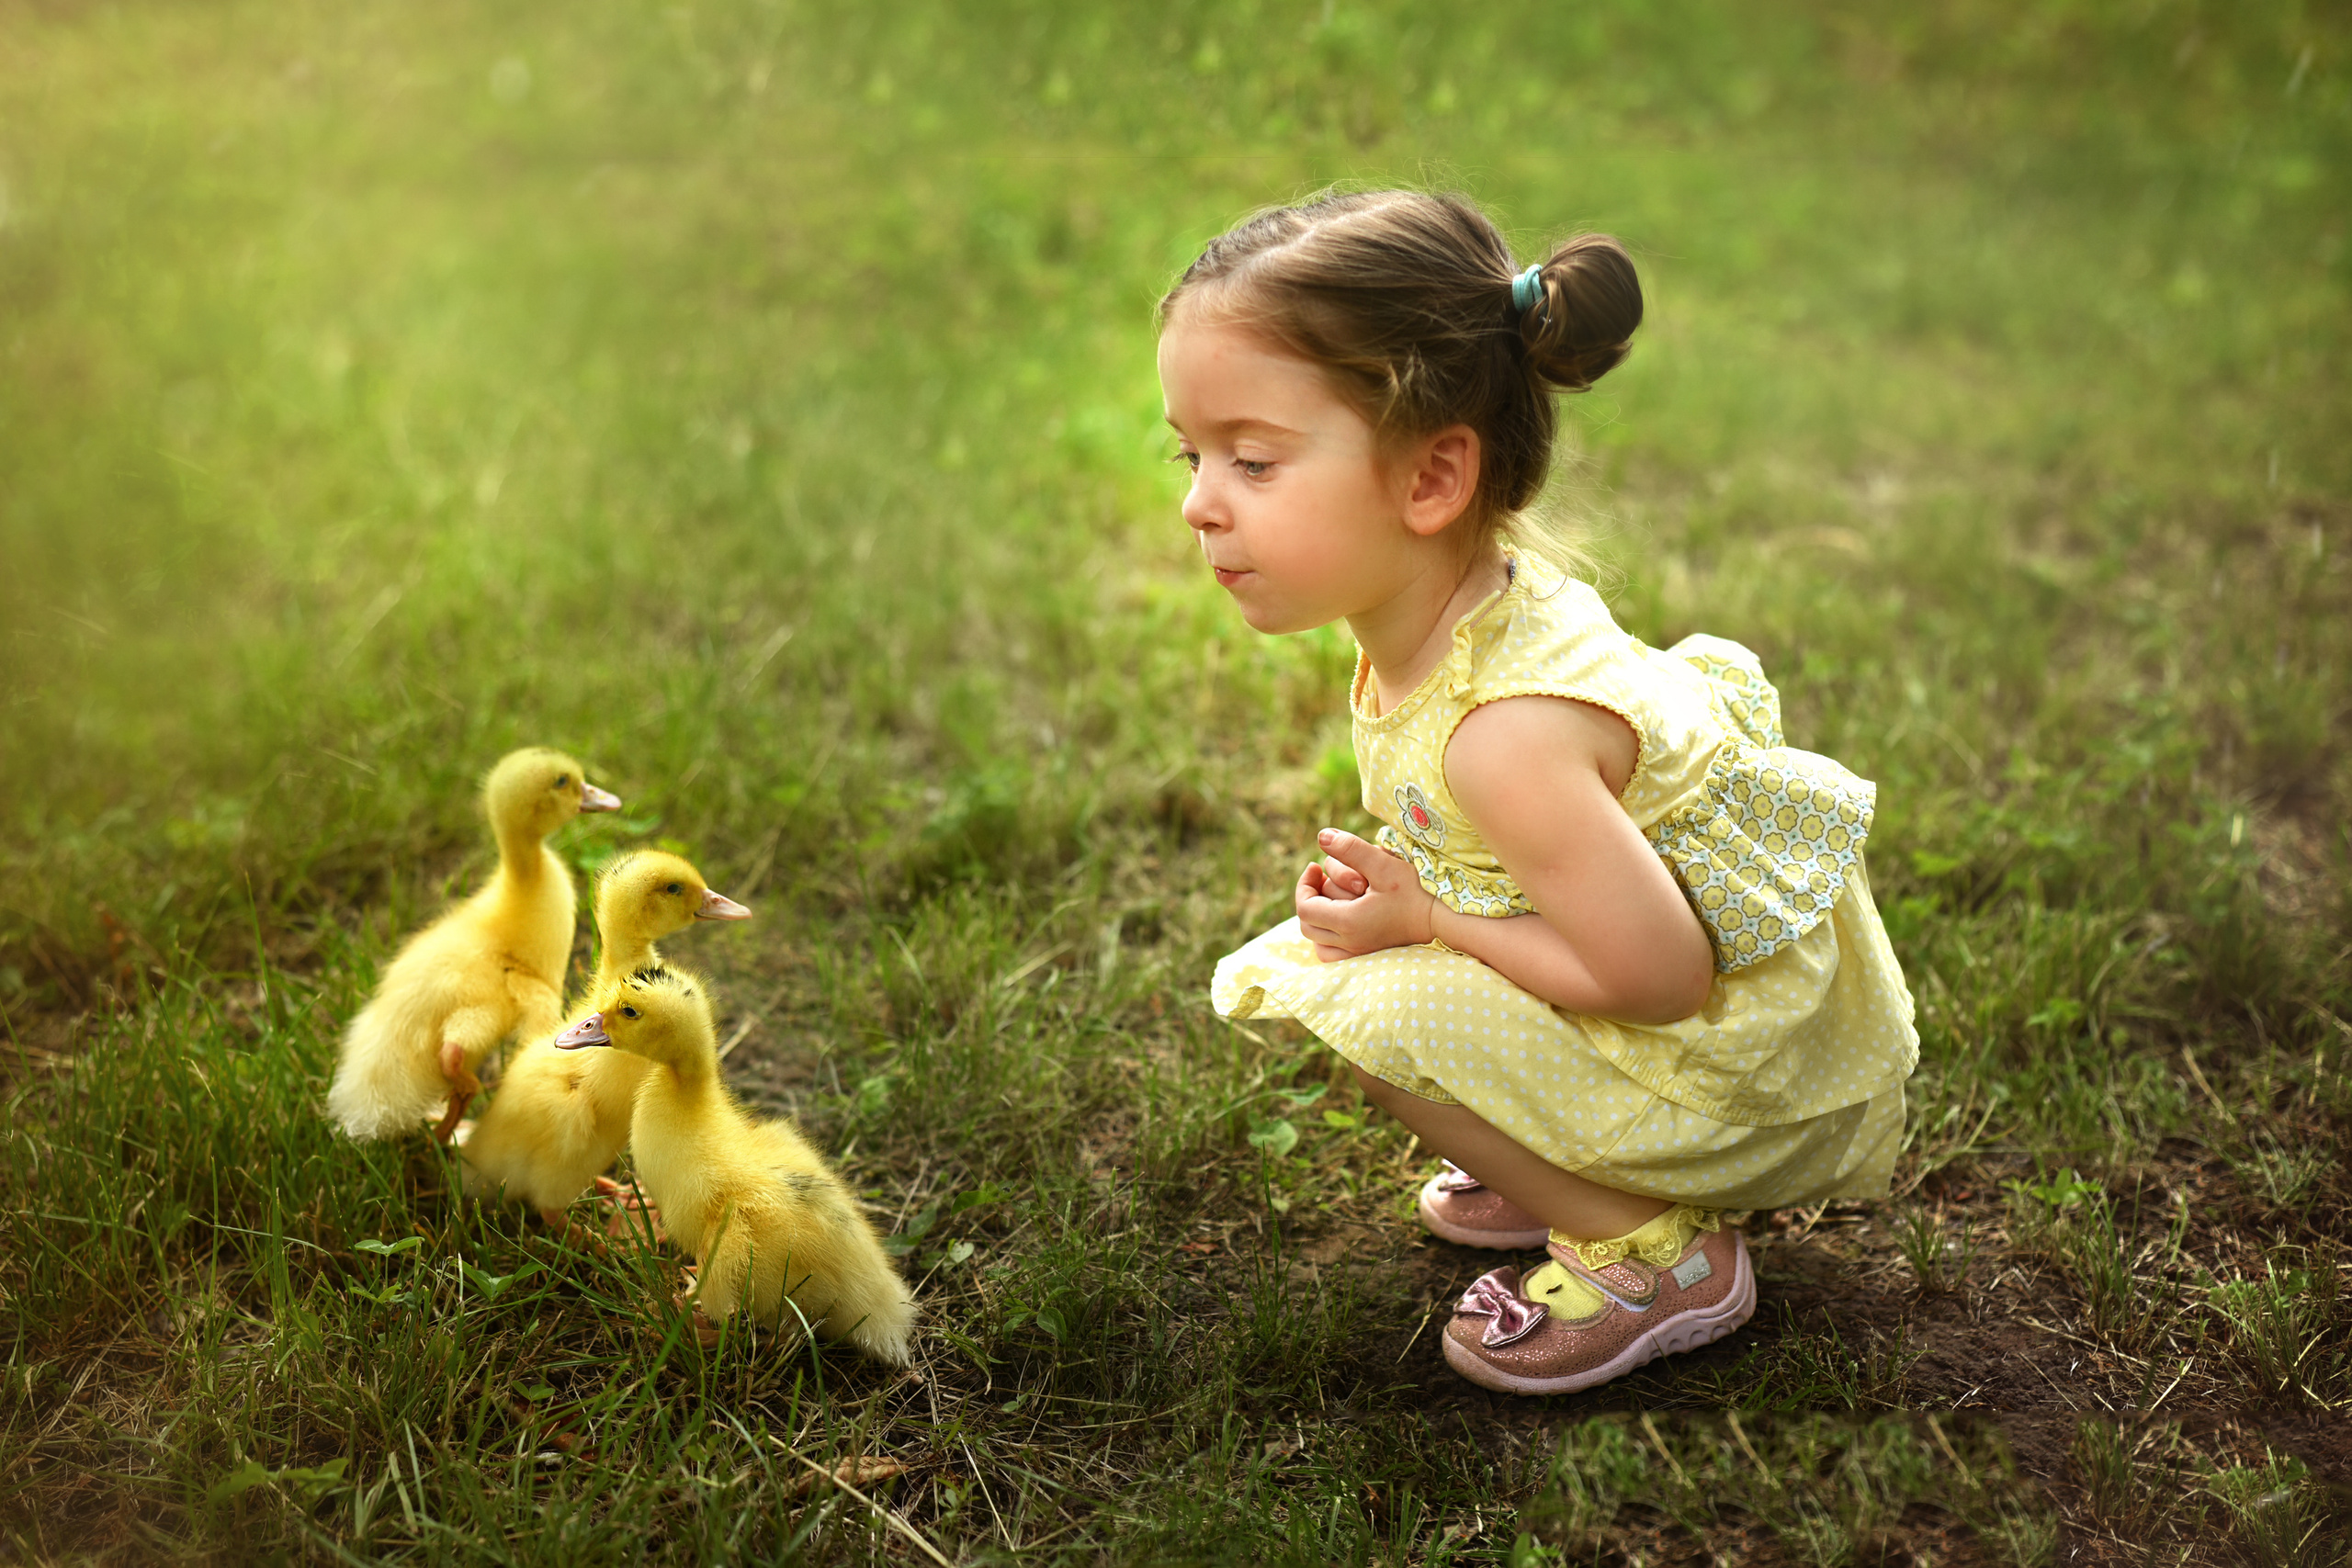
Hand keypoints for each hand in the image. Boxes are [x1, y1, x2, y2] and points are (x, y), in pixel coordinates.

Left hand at [1294, 828, 1436, 961]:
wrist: (1445, 919)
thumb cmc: (1417, 891)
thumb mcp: (1384, 865)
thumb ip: (1351, 849)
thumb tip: (1321, 836)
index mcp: (1349, 922)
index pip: (1305, 908)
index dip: (1303, 885)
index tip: (1315, 867)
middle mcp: (1350, 943)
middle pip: (1308, 925)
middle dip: (1309, 898)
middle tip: (1320, 879)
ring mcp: (1359, 953)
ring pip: (1318, 943)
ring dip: (1317, 920)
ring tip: (1328, 899)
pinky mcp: (1367, 956)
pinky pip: (1333, 954)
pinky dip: (1328, 938)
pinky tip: (1339, 920)